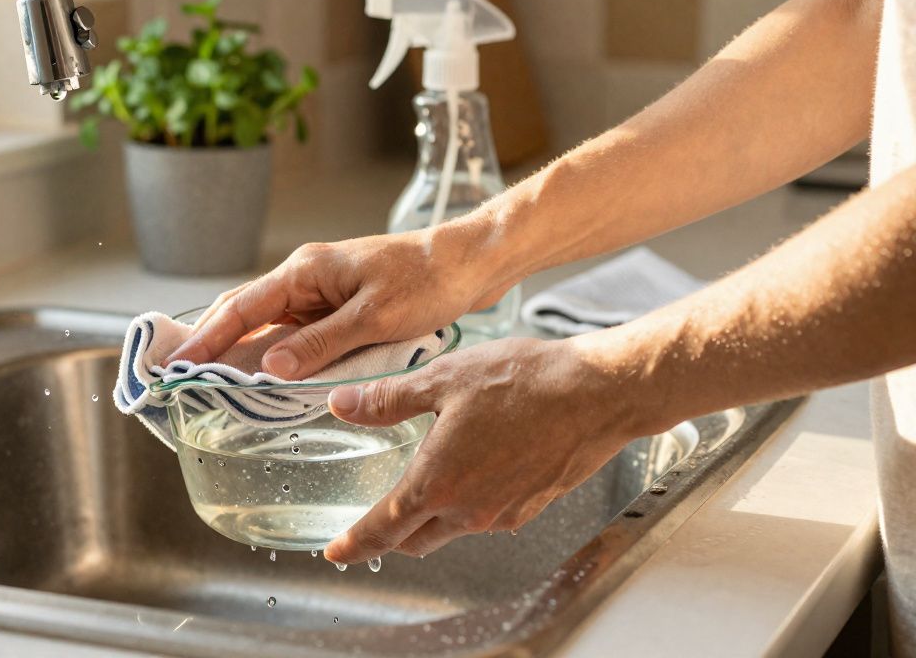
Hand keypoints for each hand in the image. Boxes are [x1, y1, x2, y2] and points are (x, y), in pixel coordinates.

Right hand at [168, 219, 517, 377]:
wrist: (470, 264)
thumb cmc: (428, 281)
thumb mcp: (373, 318)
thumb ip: (320, 344)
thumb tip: (270, 368)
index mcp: (305, 272)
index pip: (241, 308)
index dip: (206, 338)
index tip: (178, 365)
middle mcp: (306, 280)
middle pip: (246, 315)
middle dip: (215, 345)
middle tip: (185, 379)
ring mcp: (322, 294)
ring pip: (271, 328)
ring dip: (247, 355)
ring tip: (218, 386)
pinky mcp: (340, 308)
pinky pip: (298, 335)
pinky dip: (281, 358)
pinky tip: (272, 382)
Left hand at [322, 335, 654, 563]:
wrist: (597, 393)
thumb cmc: (525, 382)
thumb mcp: (443, 379)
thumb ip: (388, 400)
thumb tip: (343, 404)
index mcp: (438, 482)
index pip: (383, 528)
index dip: (354, 544)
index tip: (335, 553)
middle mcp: (469, 509)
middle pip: (415, 539)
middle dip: (388, 537)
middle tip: (371, 527)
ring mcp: (503, 512)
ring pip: (451, 529)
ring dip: (430, 518)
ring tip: (422, 488)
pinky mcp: (531, 505)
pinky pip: (485, 516)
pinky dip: (466, 505)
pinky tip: (470, 472)